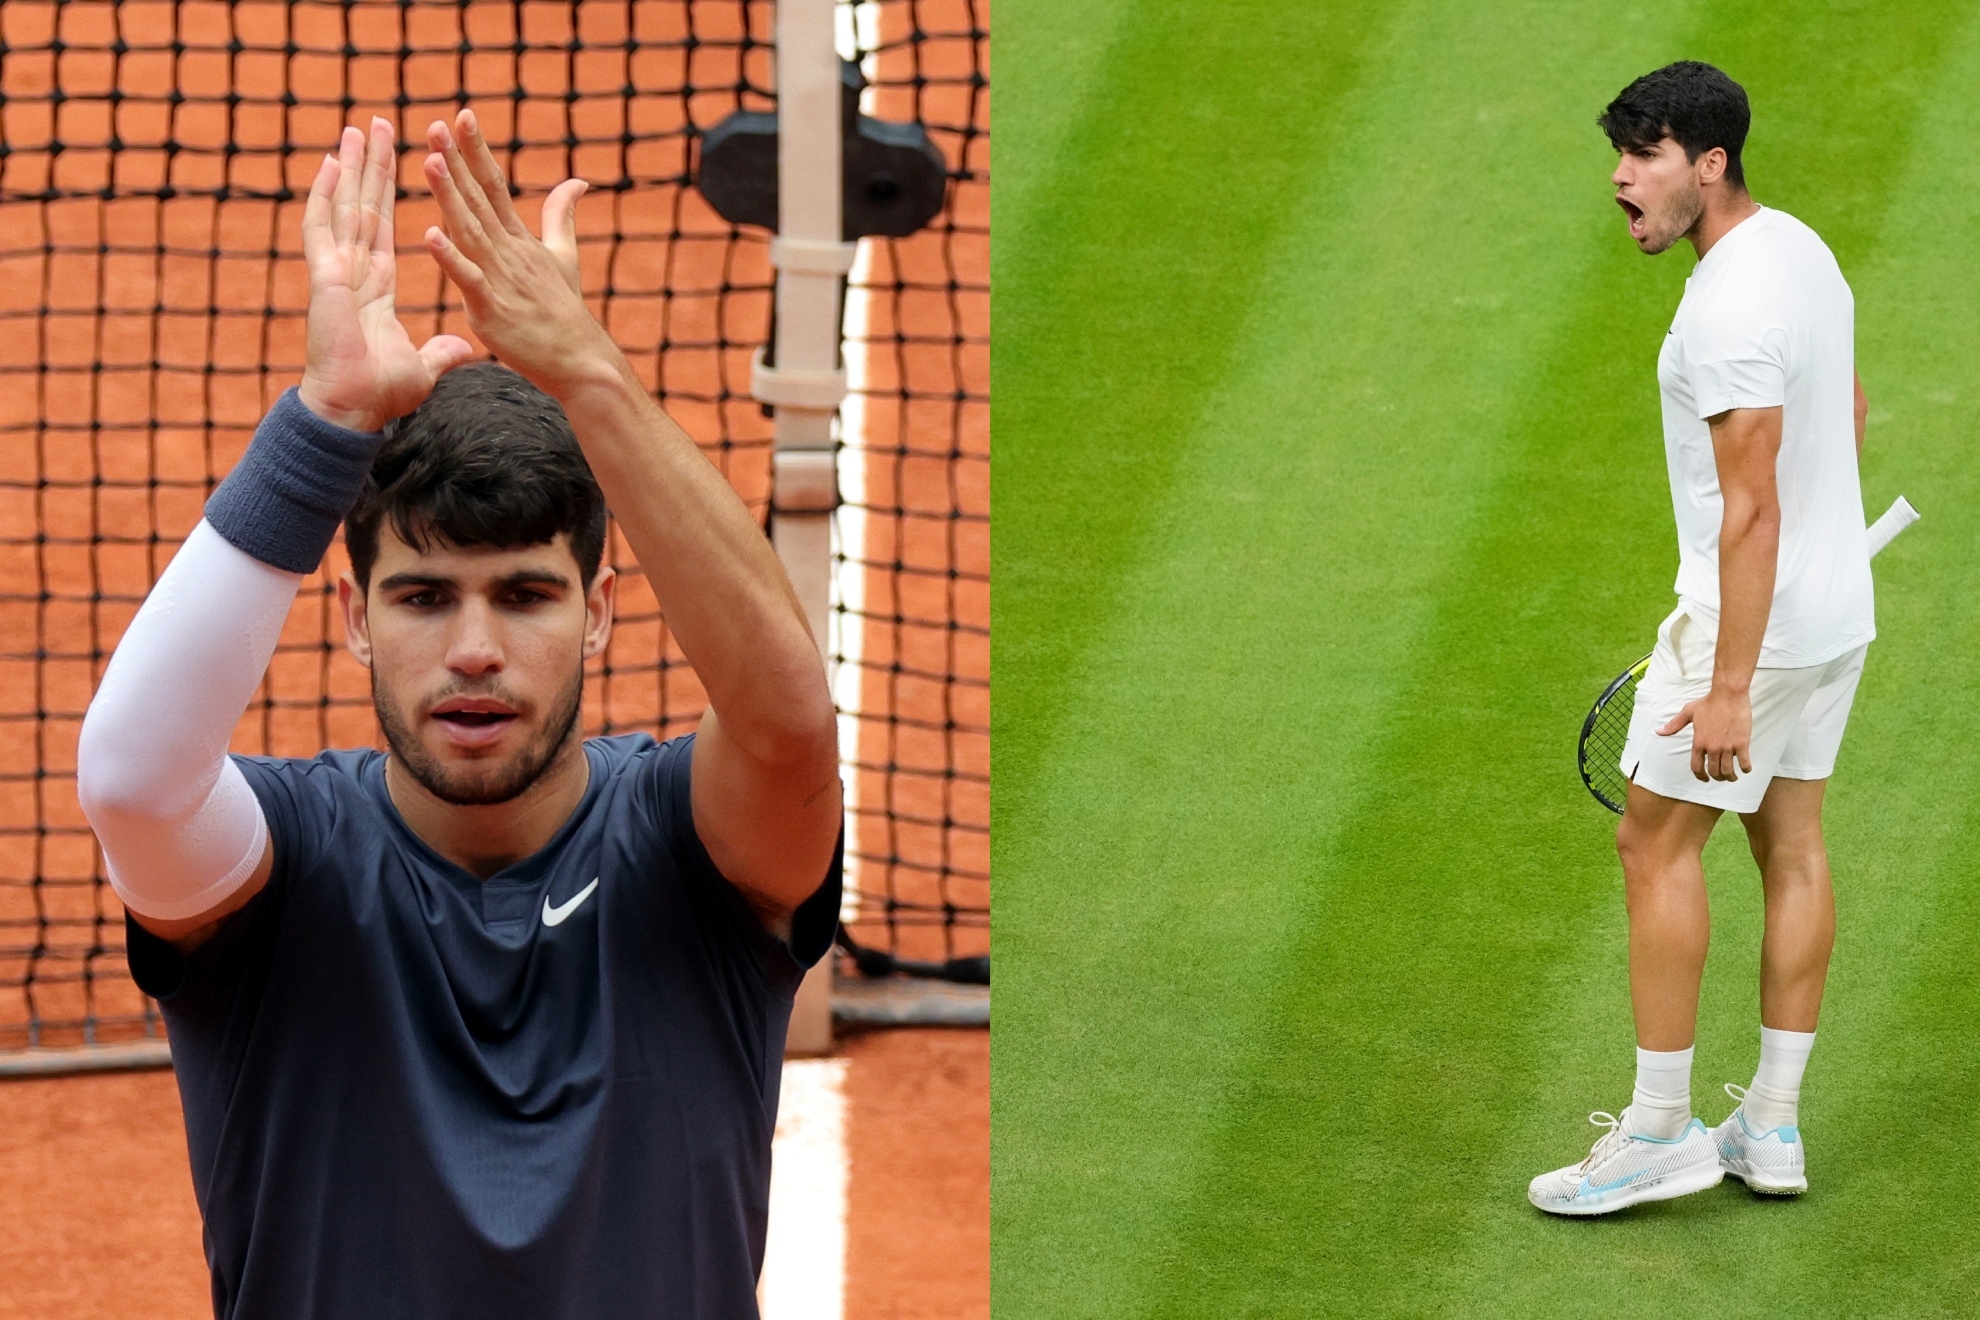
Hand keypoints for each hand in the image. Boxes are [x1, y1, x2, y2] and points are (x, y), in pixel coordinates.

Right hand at [297, 119, 476, 432]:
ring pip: (343, 206)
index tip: (396, 163)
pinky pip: (321, 226)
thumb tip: (465, 348)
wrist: (354, 407)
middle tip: (378, 125)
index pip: (381, 228)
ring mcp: (335, 270)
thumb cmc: (379, 391)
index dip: (388, 196)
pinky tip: (330, 163)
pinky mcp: (324, 276)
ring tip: (358, 129)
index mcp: (374, 286)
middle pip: (363, 206)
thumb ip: (441, 350)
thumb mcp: (422, 365)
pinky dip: (324, 194)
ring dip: (351, 168)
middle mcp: (353, 271)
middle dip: (371, 167)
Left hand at [420, 109, 617, 397]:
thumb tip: (578, 180)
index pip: (495, 186)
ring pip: (470, 230)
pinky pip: (468, 280)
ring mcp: (500, 279)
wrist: (580, 361)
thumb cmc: (566, 311)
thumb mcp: (565, 256)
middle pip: (479, 199)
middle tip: (436, 125)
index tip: (462, 115)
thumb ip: (562, 216)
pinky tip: (431, 234)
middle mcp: (509, 252)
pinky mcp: (491, 310)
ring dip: (450, 196)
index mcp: (519, 240)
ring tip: (430, 161)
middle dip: (457, 161)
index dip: (478, 150)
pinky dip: (450, 258)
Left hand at [1658, 686, 1752, 781]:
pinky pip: (1744, 763)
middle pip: (1714, 772)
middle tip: (1721, 777)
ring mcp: (1727, 747)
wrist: (1728, 695)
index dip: (1700, 776)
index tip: (1705, 779)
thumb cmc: (1708, 703)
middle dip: (1717, 777)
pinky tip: (1746, 768)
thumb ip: (1674, 725)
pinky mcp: (1742, 743)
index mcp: (1699, 742)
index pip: (1696, 767)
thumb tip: (1659, 731)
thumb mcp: (1688, 712)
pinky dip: (1745, 769)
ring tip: (1733, 777)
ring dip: (1730, 777)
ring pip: (1728, 771)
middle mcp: (1712, 748)